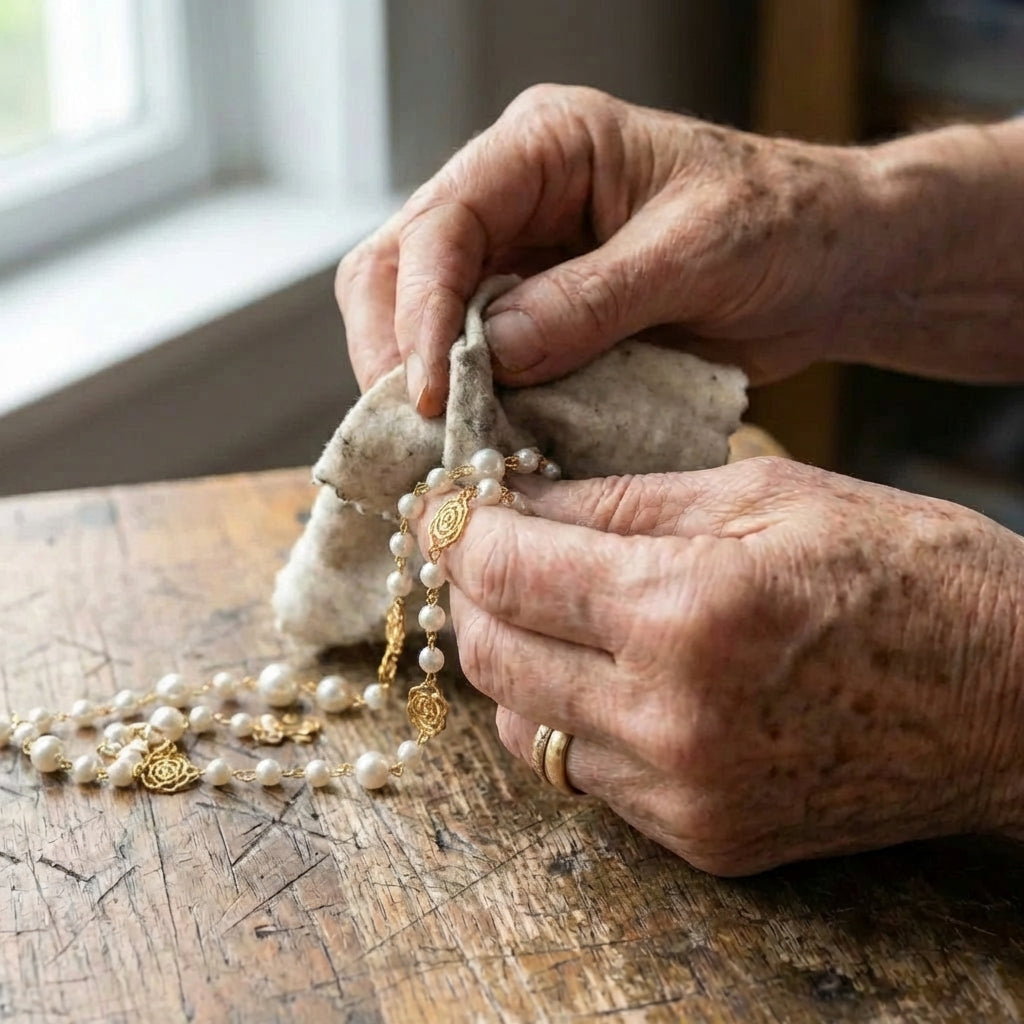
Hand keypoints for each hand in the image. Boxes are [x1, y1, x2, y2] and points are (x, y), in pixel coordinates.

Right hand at [337, 84, 876, 414]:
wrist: (828, 265)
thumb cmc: (783, 225)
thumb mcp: (697, 252)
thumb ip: (592, 300)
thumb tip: (491, 353)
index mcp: (546, 147)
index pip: (443, 221)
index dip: (421, 310)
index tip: (426, 391)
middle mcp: (514, 198)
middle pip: (400, 267)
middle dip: (395, 351)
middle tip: (415, 431)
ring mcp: (520, 260)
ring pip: (420, 319)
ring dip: (421, 384)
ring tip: (439, 447)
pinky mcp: (537, 318)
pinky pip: (474, 361)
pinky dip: (468, 404)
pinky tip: (478, 443)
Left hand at [417, 458, 1023, 874]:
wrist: (1015, 699)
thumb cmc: (909, 571)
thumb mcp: (764, 495)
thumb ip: (623, 502)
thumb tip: (520, 501)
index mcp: (688, 610)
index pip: (508, 570)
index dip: (457, 530)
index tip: (441, 506)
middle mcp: (672, 718)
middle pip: (493, 657)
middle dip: (469, 594)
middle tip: (480, 549)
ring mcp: (686, 794)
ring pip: (525, 728)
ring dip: (513, 660)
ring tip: (544, 607)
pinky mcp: (704, 838)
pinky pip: (586, 776)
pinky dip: (570, 717)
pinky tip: (604, 670)